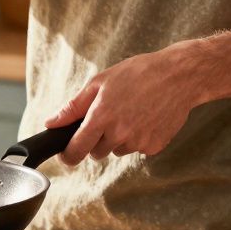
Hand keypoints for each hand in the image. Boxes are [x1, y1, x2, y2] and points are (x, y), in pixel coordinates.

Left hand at [44, 48, 203, 164]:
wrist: (180, 76)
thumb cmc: (137, 73)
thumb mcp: (100, 82)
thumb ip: (73, 107)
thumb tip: (50, 123)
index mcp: (102, 117)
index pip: (76, 150)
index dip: (68, 156)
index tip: (66, 156)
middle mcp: (120, 133)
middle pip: (96, 152)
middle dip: (96, 140)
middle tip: (108, 117)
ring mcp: (139, 142)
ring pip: (117, 150)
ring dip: (118, 138)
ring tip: (131, 112)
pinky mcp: (155, 146)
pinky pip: (137, 149)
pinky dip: (138, 137)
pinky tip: (146, 117)